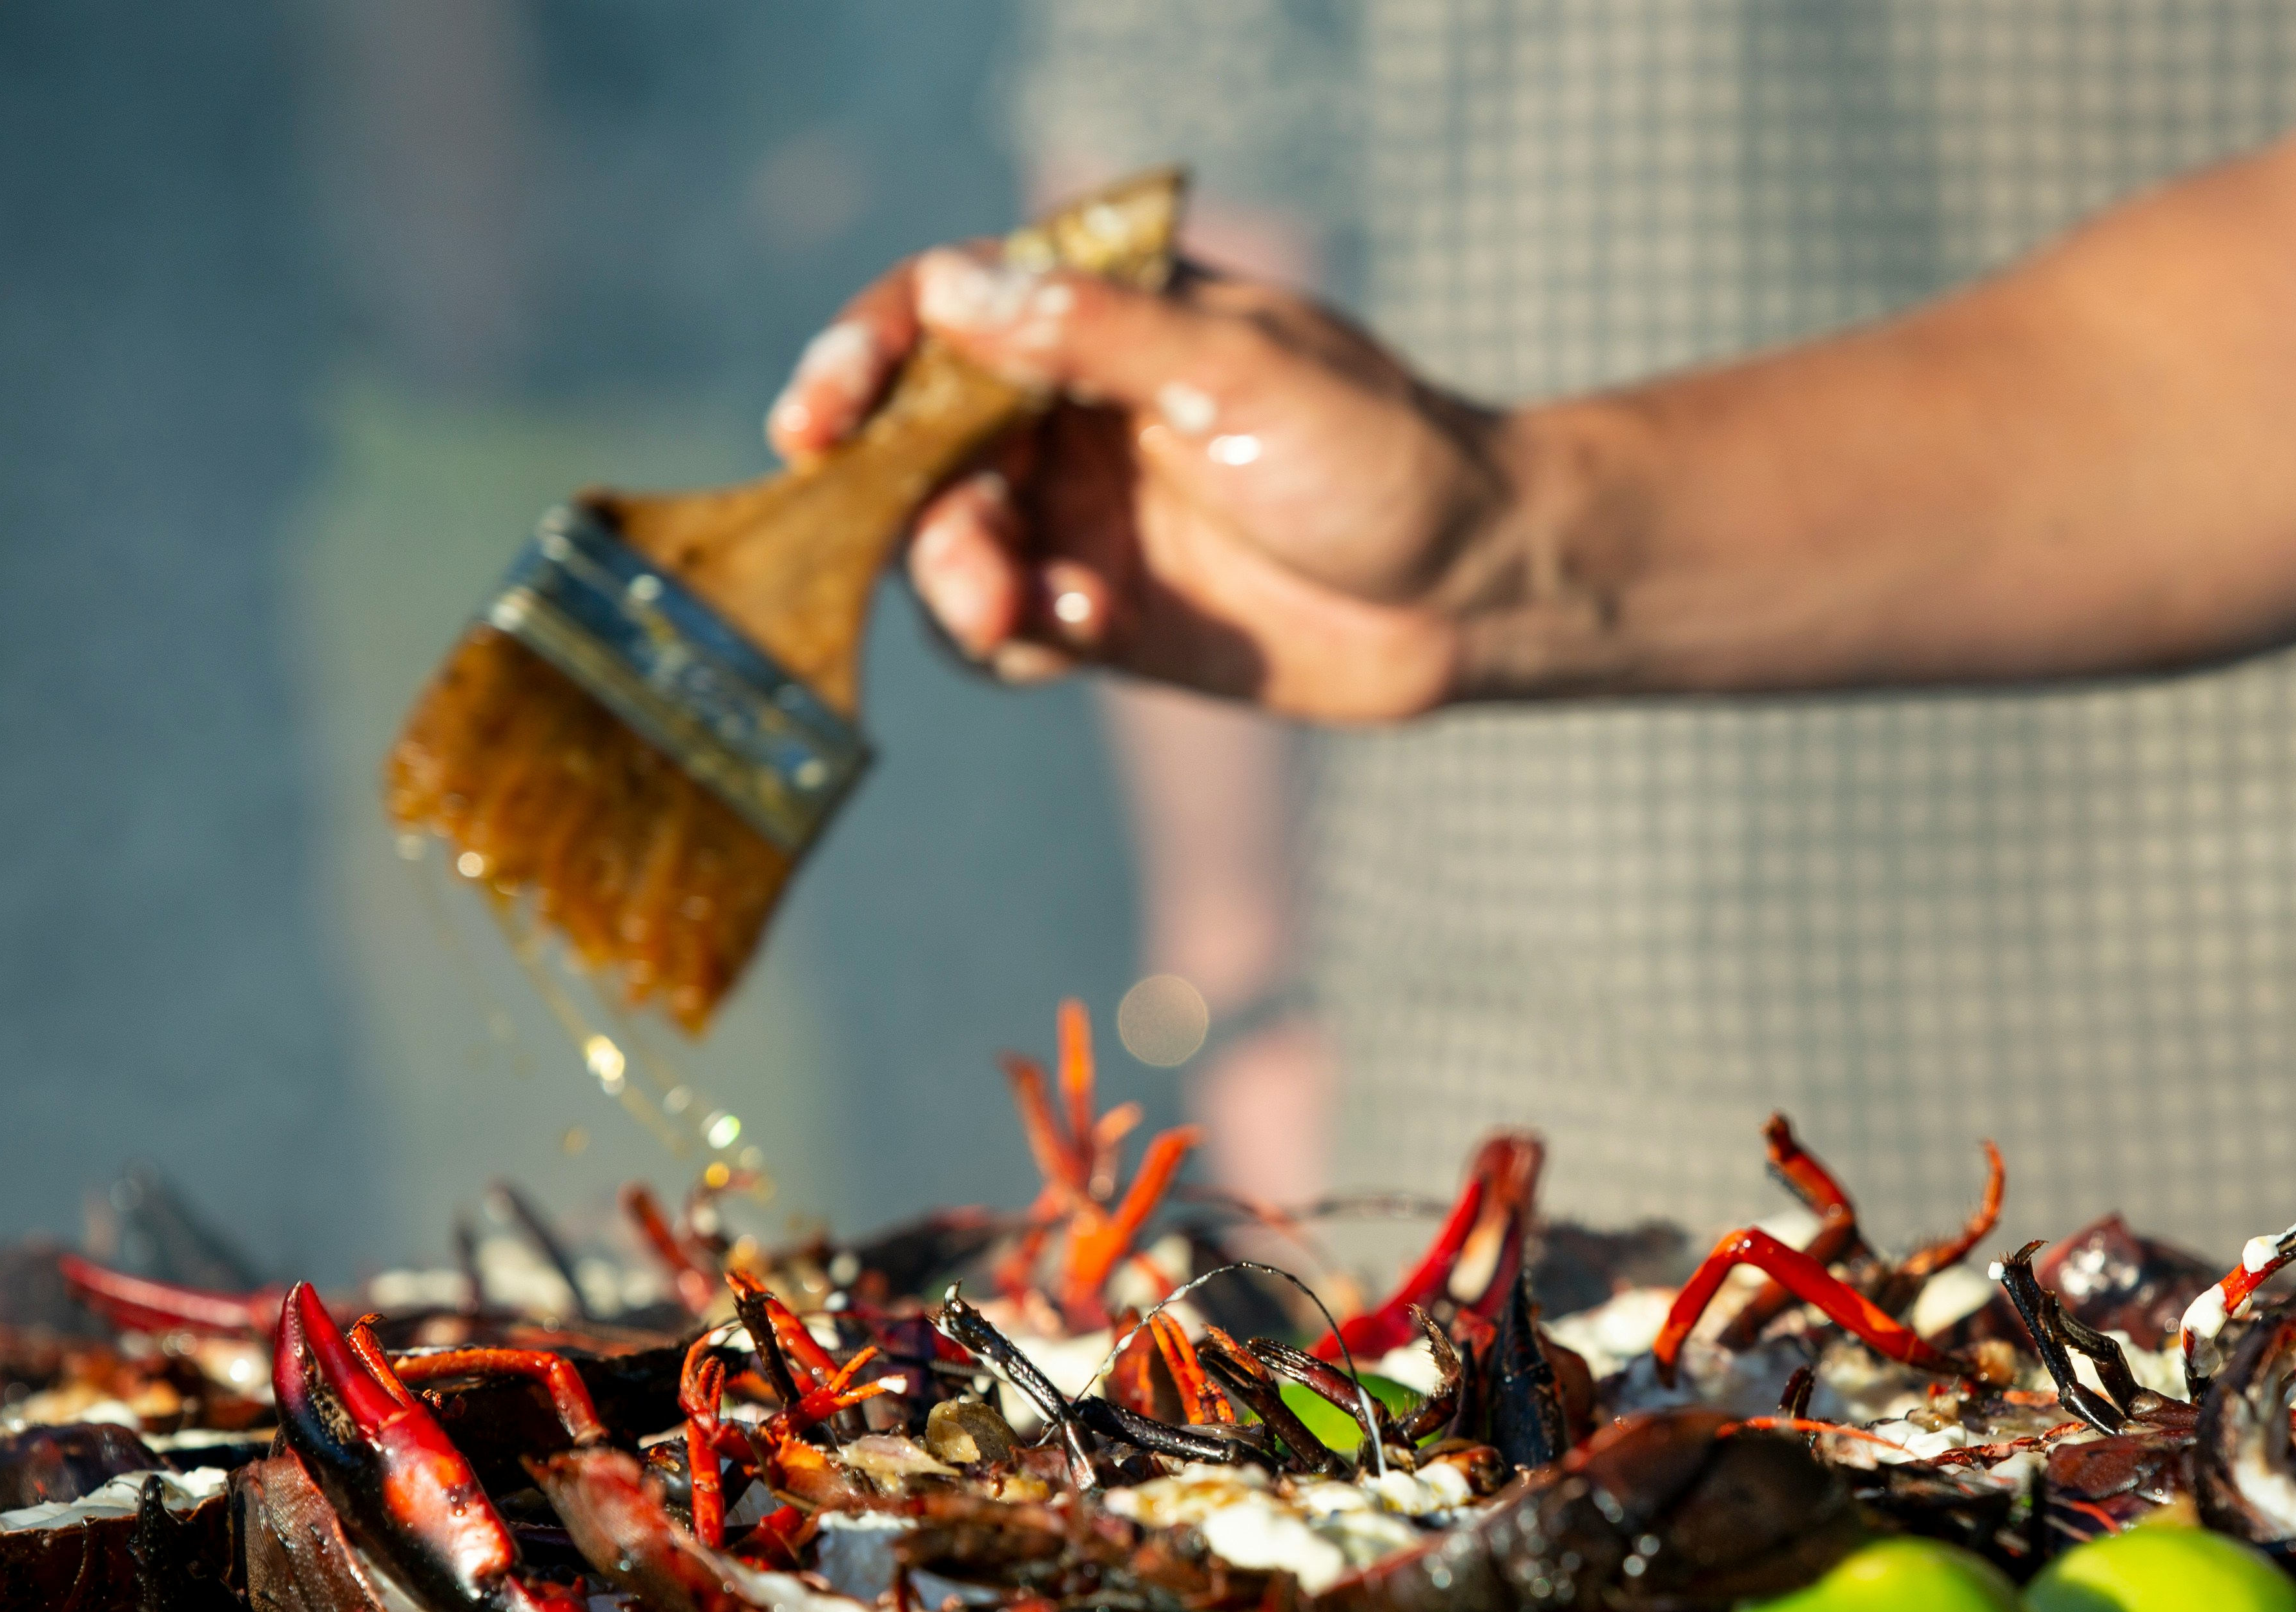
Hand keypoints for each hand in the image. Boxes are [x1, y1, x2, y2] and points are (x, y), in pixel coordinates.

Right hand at [767, 246, 1518, 721]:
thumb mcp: (1242, 373)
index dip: (862, 356)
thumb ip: (1095, 336)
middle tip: (961, 566)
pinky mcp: (1094, 612)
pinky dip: (1012, 637)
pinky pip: (998, 630)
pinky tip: (1085, 633)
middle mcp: (1070, 408)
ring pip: (945, 544)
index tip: (822, 416)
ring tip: (1025, 614)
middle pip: (916, 441)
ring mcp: (1077, 511)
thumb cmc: (1381, 455)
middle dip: (905, 505)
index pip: (938, 311)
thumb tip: (952, 290)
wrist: (1473, 590)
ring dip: (957, 580)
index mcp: (1102, 314)